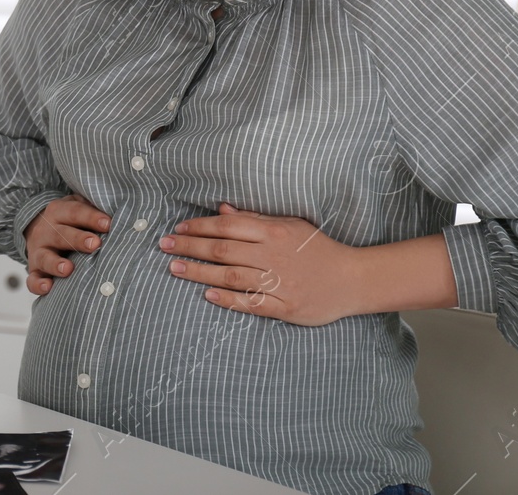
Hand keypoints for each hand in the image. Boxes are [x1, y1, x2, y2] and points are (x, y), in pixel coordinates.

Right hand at [23, 193, 110, 295]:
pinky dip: (38, 284)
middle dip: (78, 239)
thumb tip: (121, 212)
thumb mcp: (77, 206)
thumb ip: (94, 208)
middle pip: (61, 234)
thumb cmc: (68, 220)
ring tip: (68, 269)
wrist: (36, 227)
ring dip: (55, 263)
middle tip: (95, 244)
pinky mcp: (34, 270)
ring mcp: (39, 251)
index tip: (108, 224)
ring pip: (45, 257)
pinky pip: (33, 279)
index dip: (91, 217)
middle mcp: (46, 231)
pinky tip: (48, 287)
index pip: (74, 212)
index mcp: (58, 212)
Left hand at [160, 202, 360, 325]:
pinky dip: (228, 300)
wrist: (353, 280)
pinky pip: (250, 304)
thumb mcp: (290, 225)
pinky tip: (207, 295)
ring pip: (231, 277)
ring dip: (199, 273)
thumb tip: (222, 210)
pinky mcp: (285, 307)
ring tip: (175, 269)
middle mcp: (274, 256)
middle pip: (223, 250)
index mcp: (274, 232)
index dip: (199, 226)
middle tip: (164, 246)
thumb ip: (255, 219)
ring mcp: (279, 283)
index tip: (178, 228)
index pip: (228, 226)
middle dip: (190, 247)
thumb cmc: (318, 249)